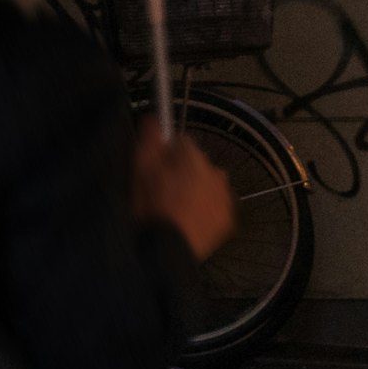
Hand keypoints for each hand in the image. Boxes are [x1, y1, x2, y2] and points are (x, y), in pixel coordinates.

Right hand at [134, 117, 236, 261]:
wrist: (169, 249)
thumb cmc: (151, 207)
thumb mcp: (139, 168)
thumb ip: (149, 138)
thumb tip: (155, 119)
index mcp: (193, 157)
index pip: (180, 141)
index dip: (165, 153)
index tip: (155, 167)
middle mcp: (216, 172)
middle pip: (196, 163)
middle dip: (182, 172)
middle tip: (162, 191)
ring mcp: (225, 197)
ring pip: (208, 185)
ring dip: (196, 191)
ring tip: (176, 208)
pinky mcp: (229, 219)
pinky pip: (215, 206)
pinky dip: (205, 210)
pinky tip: (189, 220)